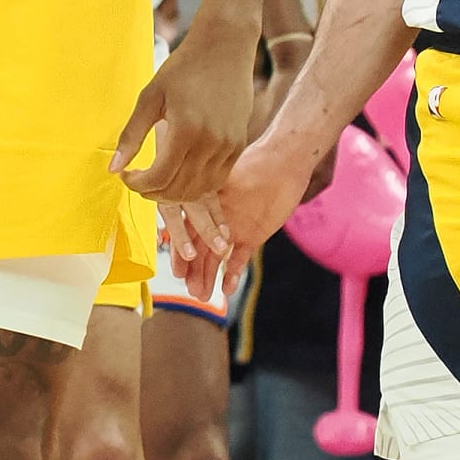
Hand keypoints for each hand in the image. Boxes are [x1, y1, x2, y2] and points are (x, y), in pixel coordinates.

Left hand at [113, 17, 254, 203]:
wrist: (225, 47)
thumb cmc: (184, 68)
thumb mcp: (150, 96)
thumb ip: (132, 135)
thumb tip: (113, 168)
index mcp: (187, 130)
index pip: (160, 177)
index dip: (138, 184)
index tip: (125, 175)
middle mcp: (212, 143)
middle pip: (179, 189)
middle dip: (153, 192)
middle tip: (138, 181)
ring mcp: (229, 146)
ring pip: (199, 190)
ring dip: (174, 193)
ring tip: (157, 181)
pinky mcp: (239, 145)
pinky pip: (217, 180)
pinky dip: (196, 186)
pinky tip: (180, 174)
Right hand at [168, 122, 323, 298]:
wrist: (284, 165)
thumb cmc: (254, 164)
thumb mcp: (224, 177)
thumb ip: (202, 192)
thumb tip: (176, 200)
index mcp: (203, 204)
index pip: (186, 231)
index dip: (180, 250)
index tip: (176, 267)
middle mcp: (214, 219)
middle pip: (199, 249)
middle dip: (193, 270)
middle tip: (189, 289)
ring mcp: (232, 230)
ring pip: (216, 258)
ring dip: (209, 277)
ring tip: (202, 296)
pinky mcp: (251, 237)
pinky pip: (239, 259)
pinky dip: (233, 274)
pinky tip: (227, 290)